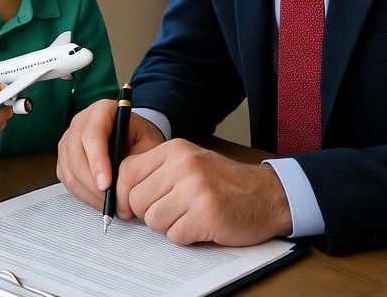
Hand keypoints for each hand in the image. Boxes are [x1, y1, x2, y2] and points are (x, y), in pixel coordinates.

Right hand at [56, 99, 163, 208]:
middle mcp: (81, 121)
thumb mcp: (149, 145)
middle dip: (93, 183)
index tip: (107, 185)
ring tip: (110, 205)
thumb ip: (137, 160)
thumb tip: (120, 183)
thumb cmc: (143, 140)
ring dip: (88, 192)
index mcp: (102, 110)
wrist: (135, 140)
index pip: (92, 135)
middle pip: (76, 154)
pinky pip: (66, 179)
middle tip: (112, 203)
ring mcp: (69, 138)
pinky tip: (100, 200)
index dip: (97, 161)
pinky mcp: (65, 157)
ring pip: (70, 169)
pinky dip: (82, 194)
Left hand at [116, 138, 291, 245]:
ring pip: (153, 220)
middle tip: (169, 212)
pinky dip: (185, 236)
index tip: (128, 206)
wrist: (266, 194)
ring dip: (167, 226)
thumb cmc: (223, 181)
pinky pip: (175, 235)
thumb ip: (156, 172)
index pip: (127, 171)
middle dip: (147, 213)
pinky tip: (200, 225)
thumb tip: (121, 193)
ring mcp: (196, 190)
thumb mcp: (188, 162)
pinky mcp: (207, 215)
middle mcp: (183, 166)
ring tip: (187, 216)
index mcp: (175, 150)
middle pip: (137, 199)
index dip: (123, 194)